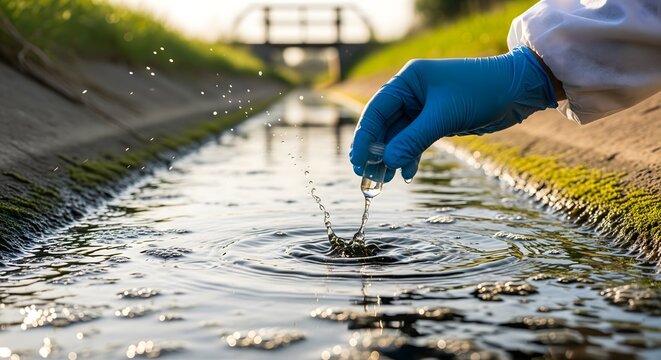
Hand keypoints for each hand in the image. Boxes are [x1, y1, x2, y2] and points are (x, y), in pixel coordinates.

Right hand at [349, 46, 557, 181]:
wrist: (518, 89)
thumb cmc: (481, 91)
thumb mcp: (444, 116)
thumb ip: (414, 140)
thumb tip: (388, 162)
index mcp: (408, 80)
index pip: (376, 110)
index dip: (365, 137)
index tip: (357, 160)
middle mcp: (412, 92)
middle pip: (384, 125)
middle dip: (376, 151)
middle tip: (366, 175)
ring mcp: (423, 107)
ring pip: (398, 136)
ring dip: (391, 157)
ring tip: (383, 180)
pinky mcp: (436, 121)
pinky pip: (414, 141)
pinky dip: (409, 156)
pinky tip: (406, 173)